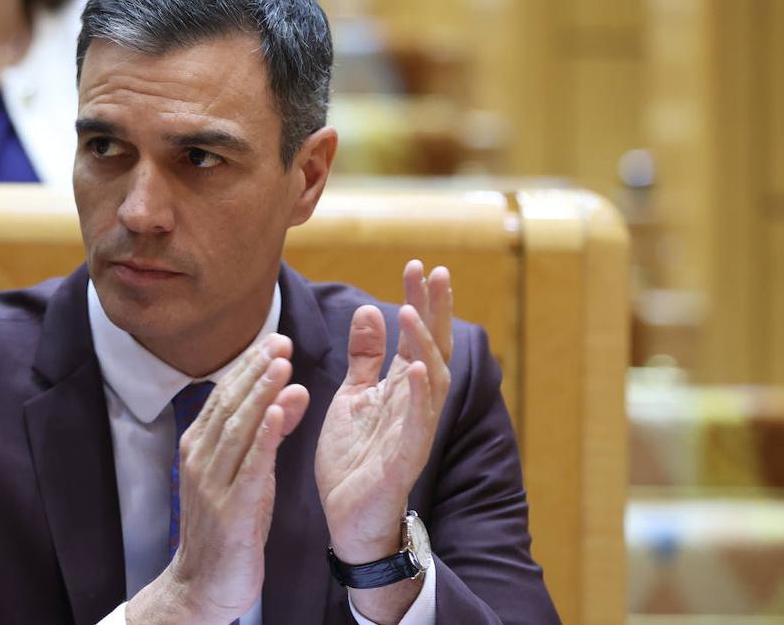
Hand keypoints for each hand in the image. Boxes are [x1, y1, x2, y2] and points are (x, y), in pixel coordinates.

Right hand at [126, 335, 309, 624]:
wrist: (203, 586)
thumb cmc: (227, 528)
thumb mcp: (248, 475)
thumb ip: (268, 433)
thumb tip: (292, 389)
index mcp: (199, 445)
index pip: (225, 395)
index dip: (249, 366)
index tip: (274, 340)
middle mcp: (200, 458)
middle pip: (229, 404)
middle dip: (256, 370)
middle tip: (282, 341)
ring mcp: (212, 484)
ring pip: (238, 428)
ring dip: (261, 393)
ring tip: (282, 364)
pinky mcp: (230, 510)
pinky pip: (250, 467)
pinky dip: (265, 437)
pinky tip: (280, 412)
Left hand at [315, 260, 452, 564]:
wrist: (348, 518)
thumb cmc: (355, 458)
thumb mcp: (354, 396)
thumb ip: (365, 357)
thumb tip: (368, 309)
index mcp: (402, 388)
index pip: (417, 336)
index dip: (421, 300)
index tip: (418, 265)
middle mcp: (416, 405)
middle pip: (432, 348)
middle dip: (435, 310)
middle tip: (434, 270)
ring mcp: (413, 431)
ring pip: (429, 381)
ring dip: (423, 345)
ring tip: (411, 310)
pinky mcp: (404, 459)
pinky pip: (416, 423)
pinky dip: (418, 395)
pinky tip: (414, 367)